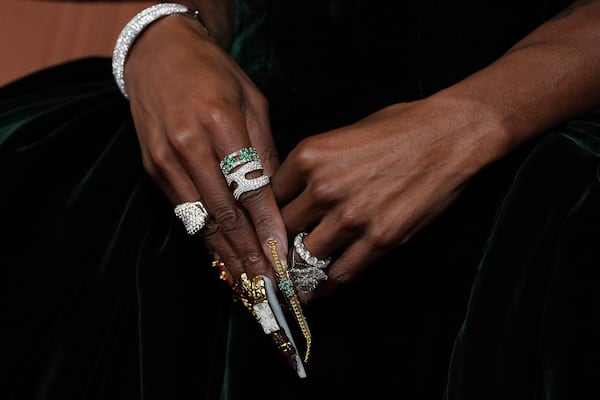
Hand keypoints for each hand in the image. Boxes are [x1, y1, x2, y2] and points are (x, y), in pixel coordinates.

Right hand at [123, 14, 286, 282]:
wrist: (159, 55)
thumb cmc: (214, 74)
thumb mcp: (252, 101)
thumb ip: (265, 150)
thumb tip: (277, 199)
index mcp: (218, 122)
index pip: (248, 186)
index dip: (267, 225)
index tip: (283, 254)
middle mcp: (187, 145)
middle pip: (223, 212)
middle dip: (247, 252)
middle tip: (267, 284)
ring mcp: (165, 160)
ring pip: (200, 220)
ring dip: (225, 256)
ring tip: (247, 284)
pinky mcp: (152, 169)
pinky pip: (184, 212)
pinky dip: (204, 238)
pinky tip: (221, 258)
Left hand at [272, 96, 501, 300]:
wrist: (449, 135)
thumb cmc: (399, 127)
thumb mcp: (342, 135)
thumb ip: (313, 166)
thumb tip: (295, 194)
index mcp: (309, 156)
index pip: (268, 197)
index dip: (267, 216)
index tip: (268, 229)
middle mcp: (323, 188)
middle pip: (281, 230)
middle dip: (278, 244)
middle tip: (276, 258)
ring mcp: (351, 217)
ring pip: (304, 257)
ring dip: (298, 270)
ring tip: (293, 279)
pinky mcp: (380, 239)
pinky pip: (341, 273)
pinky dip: (327, 285)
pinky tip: (321, 289)